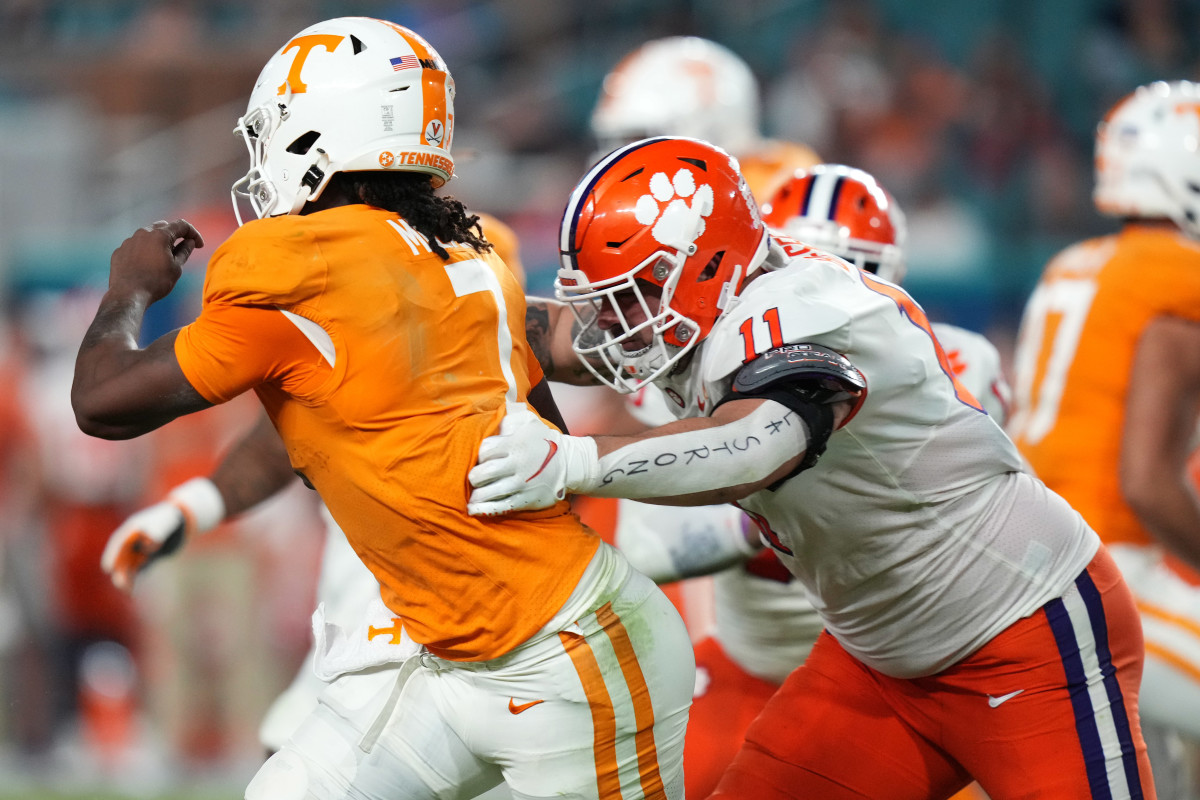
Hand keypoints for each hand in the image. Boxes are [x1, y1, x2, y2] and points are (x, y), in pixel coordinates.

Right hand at [101, 477, 224, 591]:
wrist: (182, 521)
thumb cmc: (172, 519)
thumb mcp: (166, 523)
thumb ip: (158, 532)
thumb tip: (148, 544)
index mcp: (132, 529)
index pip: (119, 543)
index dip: (112, 555)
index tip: (108, 568)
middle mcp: (132, 541)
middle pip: (121, 557)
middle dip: (119, 570)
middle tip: (120, 584)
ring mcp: (138, 549)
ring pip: (128, 566)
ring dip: (125, 578)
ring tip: (127, 591)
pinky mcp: (145, 558)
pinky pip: (137, 570)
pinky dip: (134, 579)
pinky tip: (132, 592)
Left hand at [109, 219, 203, 302]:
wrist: (128, 294)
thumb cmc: (156, 282)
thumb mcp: (176, 268)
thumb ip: (184, 251)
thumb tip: (190, 242)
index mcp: (160, 235)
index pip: (181, 225)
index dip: (193, 233)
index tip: (198, 245)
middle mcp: (143, 233)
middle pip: (163, 227)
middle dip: (174, 235)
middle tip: (181, 249)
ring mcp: (129, 241)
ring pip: (147, 236)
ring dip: (158, 243)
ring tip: (162, 259)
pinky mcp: (120, 251)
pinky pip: (135, 246)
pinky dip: (144, 251)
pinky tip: (146, 265)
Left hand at [467, 402, 598, 515]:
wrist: (570, 464)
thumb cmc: (544, 442)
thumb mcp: (529, 422)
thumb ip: (509, 420)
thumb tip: (492, 425)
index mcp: (515, 444)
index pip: (485, 450)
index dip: (480, 454)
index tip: (483, 458)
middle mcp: (517, 465)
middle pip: (483, 473)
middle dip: (474, 476)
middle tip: (475, 477)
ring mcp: (521, 484)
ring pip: (489, 492)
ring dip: (476, 494)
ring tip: (471, 496)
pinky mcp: (526, 500)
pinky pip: (500, 507)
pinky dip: (484, 509)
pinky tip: (474, 509)